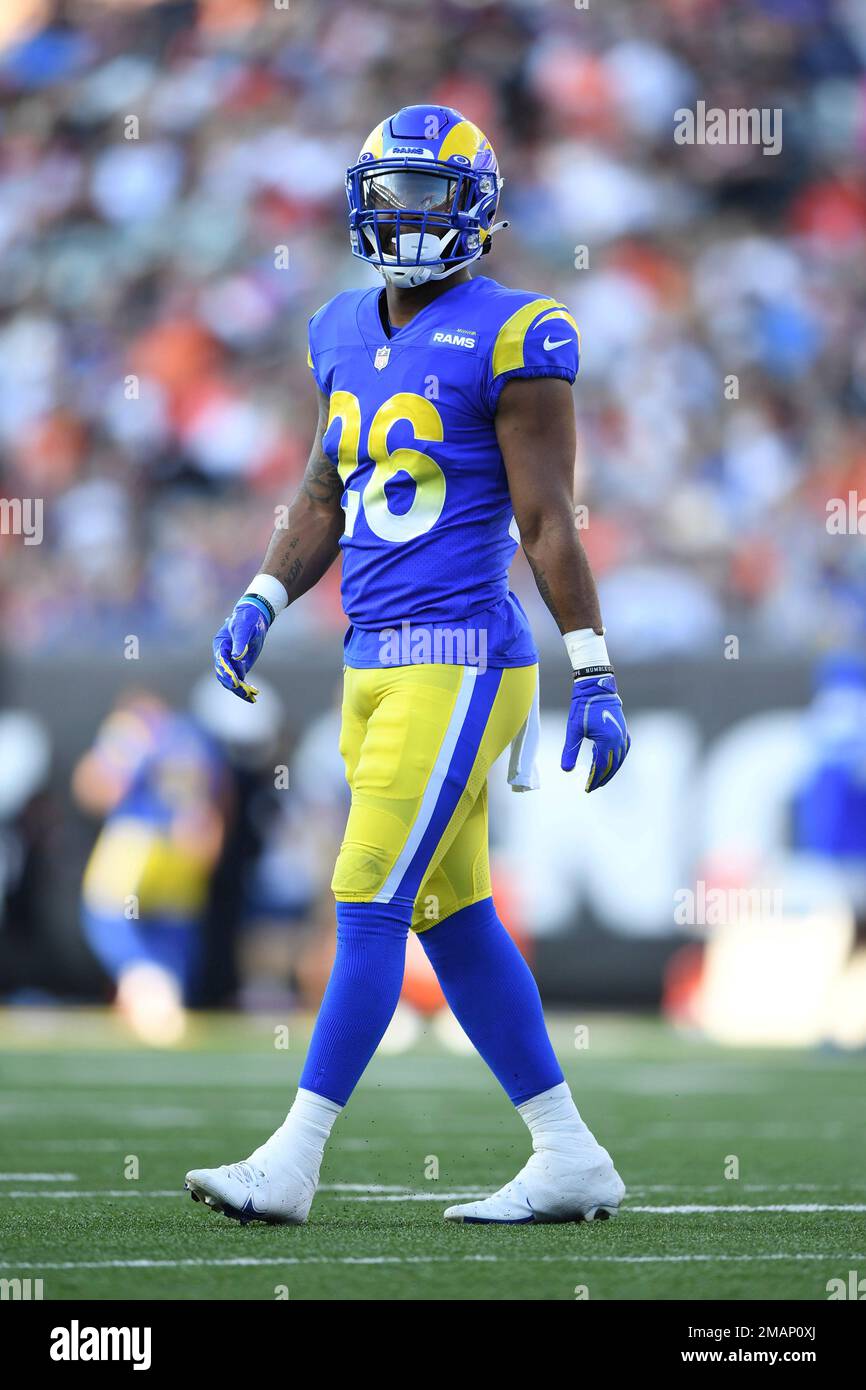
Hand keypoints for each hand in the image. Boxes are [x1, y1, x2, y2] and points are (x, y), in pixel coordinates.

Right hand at [213, 598, 270, 703]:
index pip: (221, 661)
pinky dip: (245, 688)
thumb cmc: (247, 618)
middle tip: (245, 692)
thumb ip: (240, 641)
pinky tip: (253, 695)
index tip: (235, 681)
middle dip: (233, 684)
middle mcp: (223, 655)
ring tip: (251, 697)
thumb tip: (236, 656)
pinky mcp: (240, 666)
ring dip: (240, 689)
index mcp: (221, 645)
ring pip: (231, 680)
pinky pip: (240, 680)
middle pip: (224, 674)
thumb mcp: (244, 627)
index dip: (227, 672)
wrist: (255, 616)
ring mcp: (231, 662)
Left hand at [561, 673, 630, 791]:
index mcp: (606, 741)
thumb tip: (566, 770)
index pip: (601, 767)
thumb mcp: (573, 730)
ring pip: (619, 759)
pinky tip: (611, 762)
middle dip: (602, 778)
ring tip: (600, 778)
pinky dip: (618, 759)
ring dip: (611, 770)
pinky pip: (623, 750)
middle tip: (592, 787)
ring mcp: (623, 735)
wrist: (596, 688)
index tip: (587, 788)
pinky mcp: (623, 730)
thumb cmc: (583, 707)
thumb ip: (570, 750)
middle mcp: (618, 740)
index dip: (594, 779)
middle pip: (612, 766)